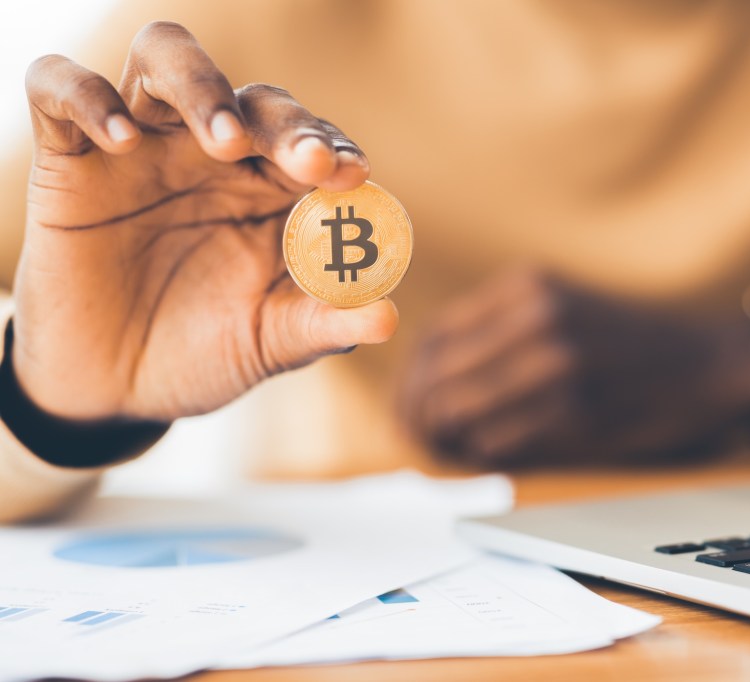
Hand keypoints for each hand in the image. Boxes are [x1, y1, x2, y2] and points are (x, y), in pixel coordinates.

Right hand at [13, 22, 396, 423]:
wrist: (116, 388)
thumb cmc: (207, 352)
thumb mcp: (271, 342)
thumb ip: (325, 324)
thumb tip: (388, 317)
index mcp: (271, 190)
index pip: (312, 143)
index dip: (334, 149)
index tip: (352, 173)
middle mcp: (214, 156)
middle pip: (256, 99)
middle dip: (287, 125)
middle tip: (305, 163)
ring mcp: (143, 147)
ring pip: (166, 60)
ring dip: (202, 85)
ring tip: (226, 140)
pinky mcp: (71, 156)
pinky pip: (62, 91)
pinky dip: (87, 97)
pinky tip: (121, 141)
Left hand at [399, 268, 749, 466]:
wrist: (709, 362)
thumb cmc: (628, 341)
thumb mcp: (561, 303)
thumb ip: (497, 327)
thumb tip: (426, 380)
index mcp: (527, 285)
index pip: (434, 336)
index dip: (412, 379)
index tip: (410, 404)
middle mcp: (537, 317)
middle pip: (437, 377)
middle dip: (419, 416)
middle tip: (422, 438)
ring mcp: (559, 364)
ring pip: (459, 413)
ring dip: (448, 439)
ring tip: (455, 448)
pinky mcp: (578, 411)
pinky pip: (498, 441)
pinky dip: (486, 452)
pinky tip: (495, 451)